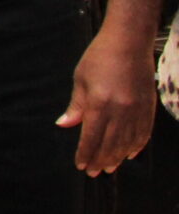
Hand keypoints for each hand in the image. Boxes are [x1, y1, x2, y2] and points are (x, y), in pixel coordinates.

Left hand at [62, 23, 157, 175]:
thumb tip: (65, 125)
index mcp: (100, 104)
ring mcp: (137, 109)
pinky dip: (137, 145)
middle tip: (94, 172)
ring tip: (110, 167)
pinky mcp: (149, 106)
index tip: (80, 165)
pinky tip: (130, 153)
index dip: (85, 154)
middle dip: (100, 160)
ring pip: (128, 141)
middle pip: (110, 144)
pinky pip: (144, 131)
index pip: (91, 137)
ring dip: (117, 156)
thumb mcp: (80, 80)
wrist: (129, 42)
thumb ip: (76, 106)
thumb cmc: (100, 58)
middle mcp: (121, 110)